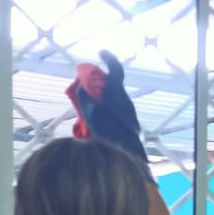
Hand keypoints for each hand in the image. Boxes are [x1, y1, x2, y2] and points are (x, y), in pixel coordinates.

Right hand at [68, 49, 151, 171]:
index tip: (101, 54)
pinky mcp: (131, 125)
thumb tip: (82, 86)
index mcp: (118, 96)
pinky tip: (97, 125)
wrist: (128, 160)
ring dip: (102, 100)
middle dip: (99, 84)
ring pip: (115, 100)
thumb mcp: (91, 117)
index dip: (109, 58)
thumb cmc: (109, 139)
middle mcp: (126, 102)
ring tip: (87, 112)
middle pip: (113, 86)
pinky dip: (107, 112)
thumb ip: (85, 100)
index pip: (116, 70)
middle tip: (85, 88)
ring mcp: (130, 114)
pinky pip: (117, 113)